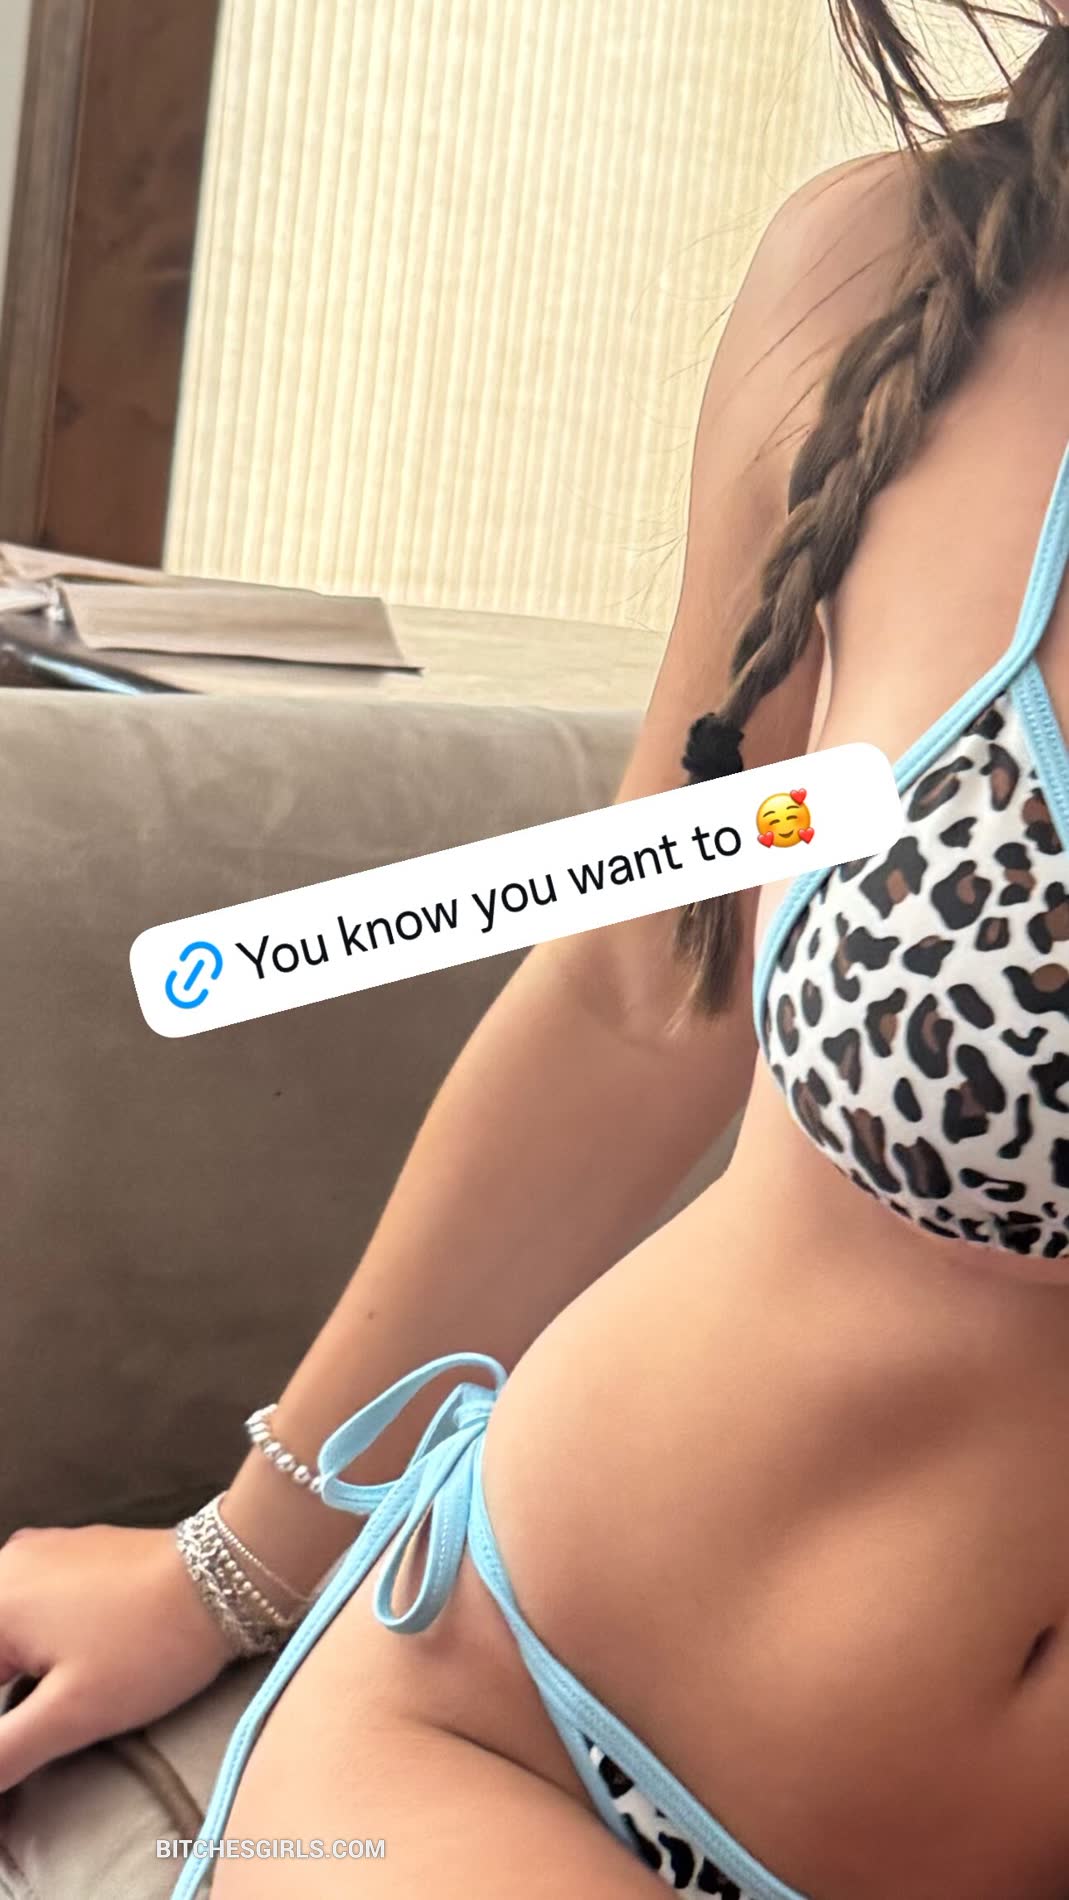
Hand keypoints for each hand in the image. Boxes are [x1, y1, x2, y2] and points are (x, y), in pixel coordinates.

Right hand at [0, 1521, 231, 1791]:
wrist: (227, 1576)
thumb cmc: (148, 1646)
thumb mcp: (70, 1714)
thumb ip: (2, 1751)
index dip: (4, 1720)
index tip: (30, 1728)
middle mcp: (8, 1563)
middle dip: (9, 1690)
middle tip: (47, 1715)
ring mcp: (42, 1549)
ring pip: (7, 1620)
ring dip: (13, 1663)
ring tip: (51, 1700)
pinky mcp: (75, 1550)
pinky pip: (29, 1597)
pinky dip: (30, 1635)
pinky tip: (60, 1662)